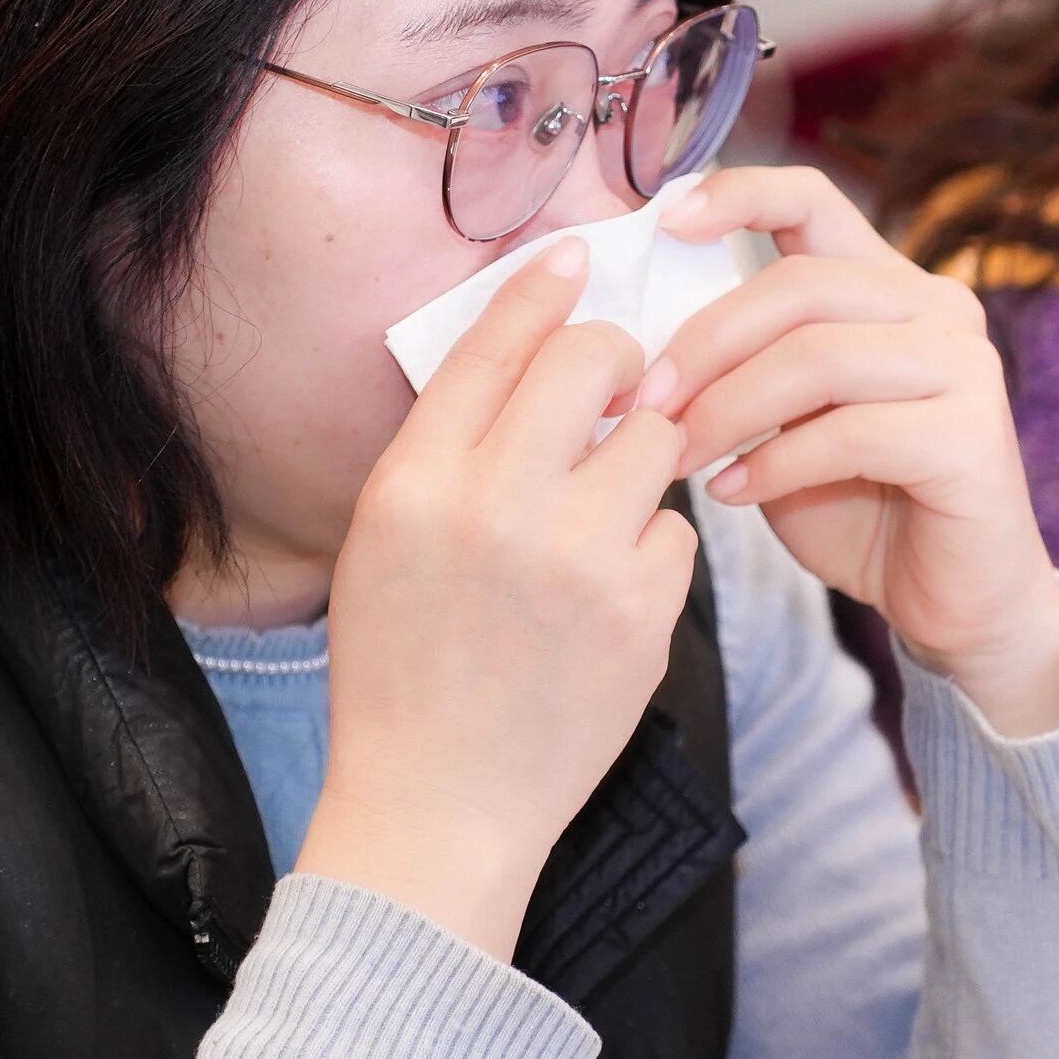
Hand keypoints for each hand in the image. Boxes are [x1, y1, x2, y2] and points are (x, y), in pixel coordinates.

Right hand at [306, 236, 701, 959]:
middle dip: (616, 357)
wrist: (439, 805)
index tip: (574, 254)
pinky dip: (652, 549)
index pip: (494, 342)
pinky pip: (676, 532)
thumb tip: (530, 347)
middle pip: (593, 363)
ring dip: (643, 453)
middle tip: (617, 378)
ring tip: (606, 498)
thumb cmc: (403, 665)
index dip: (542, 286)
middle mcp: (496, 508)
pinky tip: (610, 589)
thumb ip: (447, 446)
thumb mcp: (382, 540)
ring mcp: (578, 561)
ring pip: (657, 439)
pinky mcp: (643, 615)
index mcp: (413, 483)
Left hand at [636, 166, 1058, 736]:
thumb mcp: (785, 422)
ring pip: (818, 356)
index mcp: (888, 286)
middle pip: (798, 284)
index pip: (813, 200)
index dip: (737, 196)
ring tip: (679, 456)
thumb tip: (643, 344)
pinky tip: (735, 493)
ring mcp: (965, 366)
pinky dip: (775, 464)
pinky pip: (850, 432)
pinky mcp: (973, 436)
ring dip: (729, 408)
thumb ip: (743, 370)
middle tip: (646, 402)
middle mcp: (938, 307)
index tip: (664, 223)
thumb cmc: (861, 507)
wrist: (954, 603)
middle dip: (706, 342)